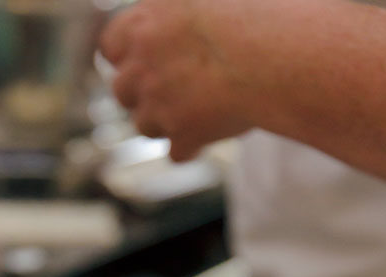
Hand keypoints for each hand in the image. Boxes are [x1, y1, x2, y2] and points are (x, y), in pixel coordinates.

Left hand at [99, 0, 252, 160]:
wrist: (275, 51)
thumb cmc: (256, 10)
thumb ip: (181, 9)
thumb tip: (182, 10)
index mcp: (144, 23)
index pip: (110, 46)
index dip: (126, 56)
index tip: (142, 60)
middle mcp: (142, 65)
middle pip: (122, 91)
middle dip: (144, 94)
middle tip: (175, 88)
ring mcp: (158, 104)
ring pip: (145, 125)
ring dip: (166, 122)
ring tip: (201, 107)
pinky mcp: (182, 135)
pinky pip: (177, 153)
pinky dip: (192, 147)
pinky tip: (212, 134)